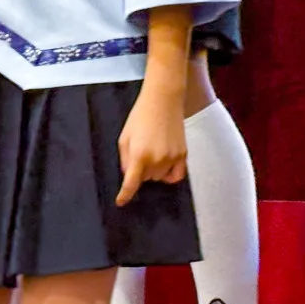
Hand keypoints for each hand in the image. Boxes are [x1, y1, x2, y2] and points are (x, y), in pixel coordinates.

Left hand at [116, 84, 186, 204]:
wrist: (163, 101)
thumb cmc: (141, 115)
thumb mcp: (124, 137)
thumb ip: (125, 159)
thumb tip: (129, 175)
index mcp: (139, 155)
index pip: (131, 184)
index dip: (125, 195)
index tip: (121, 202)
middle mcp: (157, 160)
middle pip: (146, 179)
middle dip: (140, 171)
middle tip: (140, 152)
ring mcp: (172, 158)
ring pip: (159, 178)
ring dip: (154, 171)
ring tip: (152, 150)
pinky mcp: (183, 155)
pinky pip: (176, 176)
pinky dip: (169, 175)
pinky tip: (165, 166)